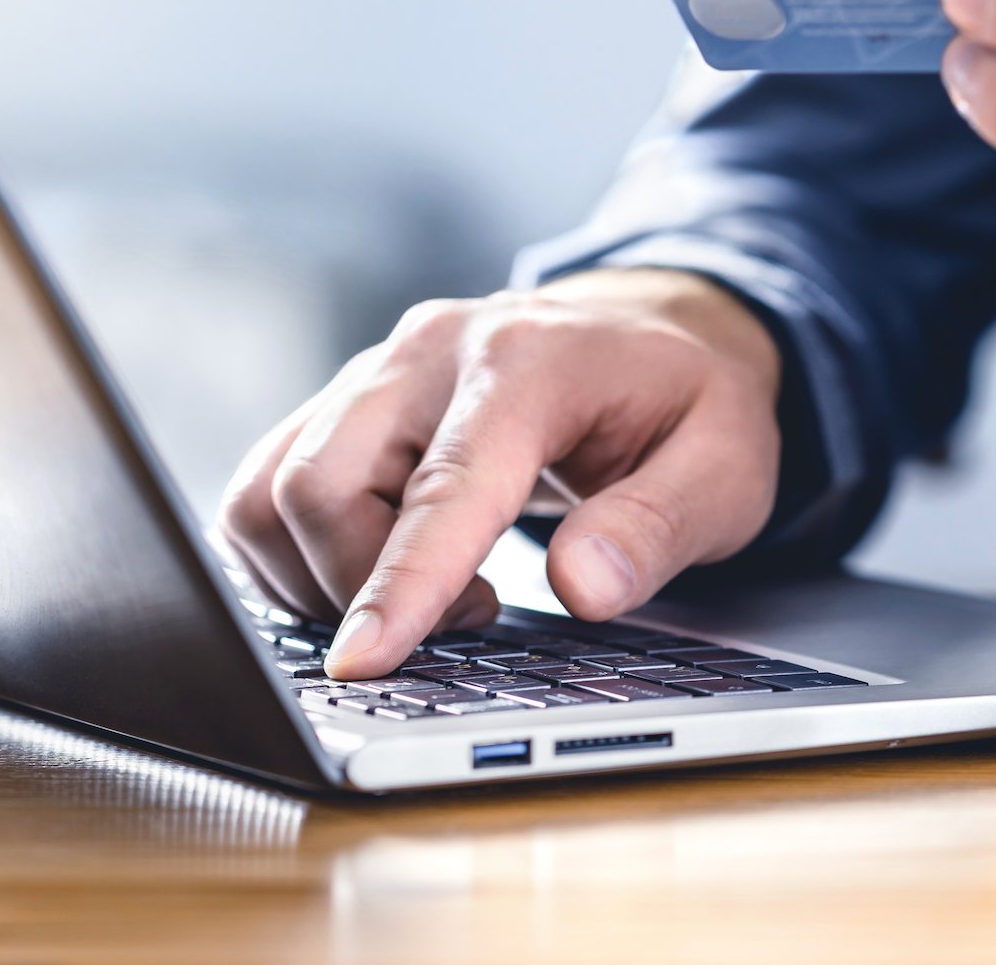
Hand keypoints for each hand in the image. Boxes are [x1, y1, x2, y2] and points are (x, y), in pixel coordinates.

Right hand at [216, 269, 781, 678]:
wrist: (657, 329)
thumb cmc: (689, 403)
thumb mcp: (726, 468)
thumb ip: (659, 527)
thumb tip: (582, 587)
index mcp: (528, 361)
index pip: (443, 486)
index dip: (399, 584)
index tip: (363, 665)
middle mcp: (430, 351)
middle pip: (320, 483)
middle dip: (359, 589)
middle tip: (472, 619)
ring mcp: (376, 371)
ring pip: (274, 490)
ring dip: (320, 576)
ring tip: (434, 596)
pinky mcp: (343, 401)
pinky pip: (269, 487)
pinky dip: (297, 555)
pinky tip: (379, 573)